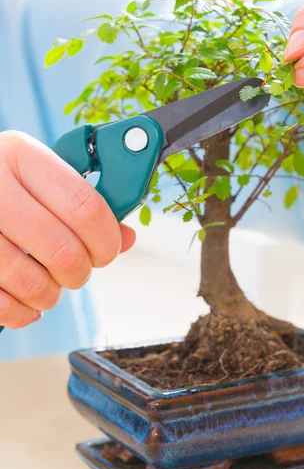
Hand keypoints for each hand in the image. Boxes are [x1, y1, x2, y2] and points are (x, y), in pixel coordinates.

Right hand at [0, 131, 135, 328]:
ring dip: (51, 294)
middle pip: (63, 250)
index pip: (84, 208)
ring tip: (50, 285)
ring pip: (32, 282)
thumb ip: (83, 202)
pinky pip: (1, 305)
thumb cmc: (9, 184)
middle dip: (81, 271)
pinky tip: (25, 300)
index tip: (107, 250)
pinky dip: (21, 312)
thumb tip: (126, 238)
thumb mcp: (41, 175)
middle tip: (78, 270)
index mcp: (22, 156)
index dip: (107, 240)